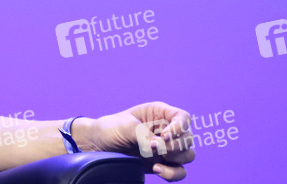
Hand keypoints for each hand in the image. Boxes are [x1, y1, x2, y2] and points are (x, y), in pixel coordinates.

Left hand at [77, 102, 193, 181]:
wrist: (98, 145)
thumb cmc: (111, 128)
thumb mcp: (126, 127)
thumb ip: (144, 135)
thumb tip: (158, 147)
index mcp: (159, 113)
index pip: (183, 117)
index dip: (179, 127)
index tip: (164, 136)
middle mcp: (166, 130)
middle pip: (188, 138)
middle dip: (175, 145)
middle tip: (156, 148)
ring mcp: (165, 148)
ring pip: (188, 155)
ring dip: (177, 159)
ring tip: (156, 160)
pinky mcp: (162, 163)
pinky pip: (180, 171)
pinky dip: (173, 173)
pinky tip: (157, 169)